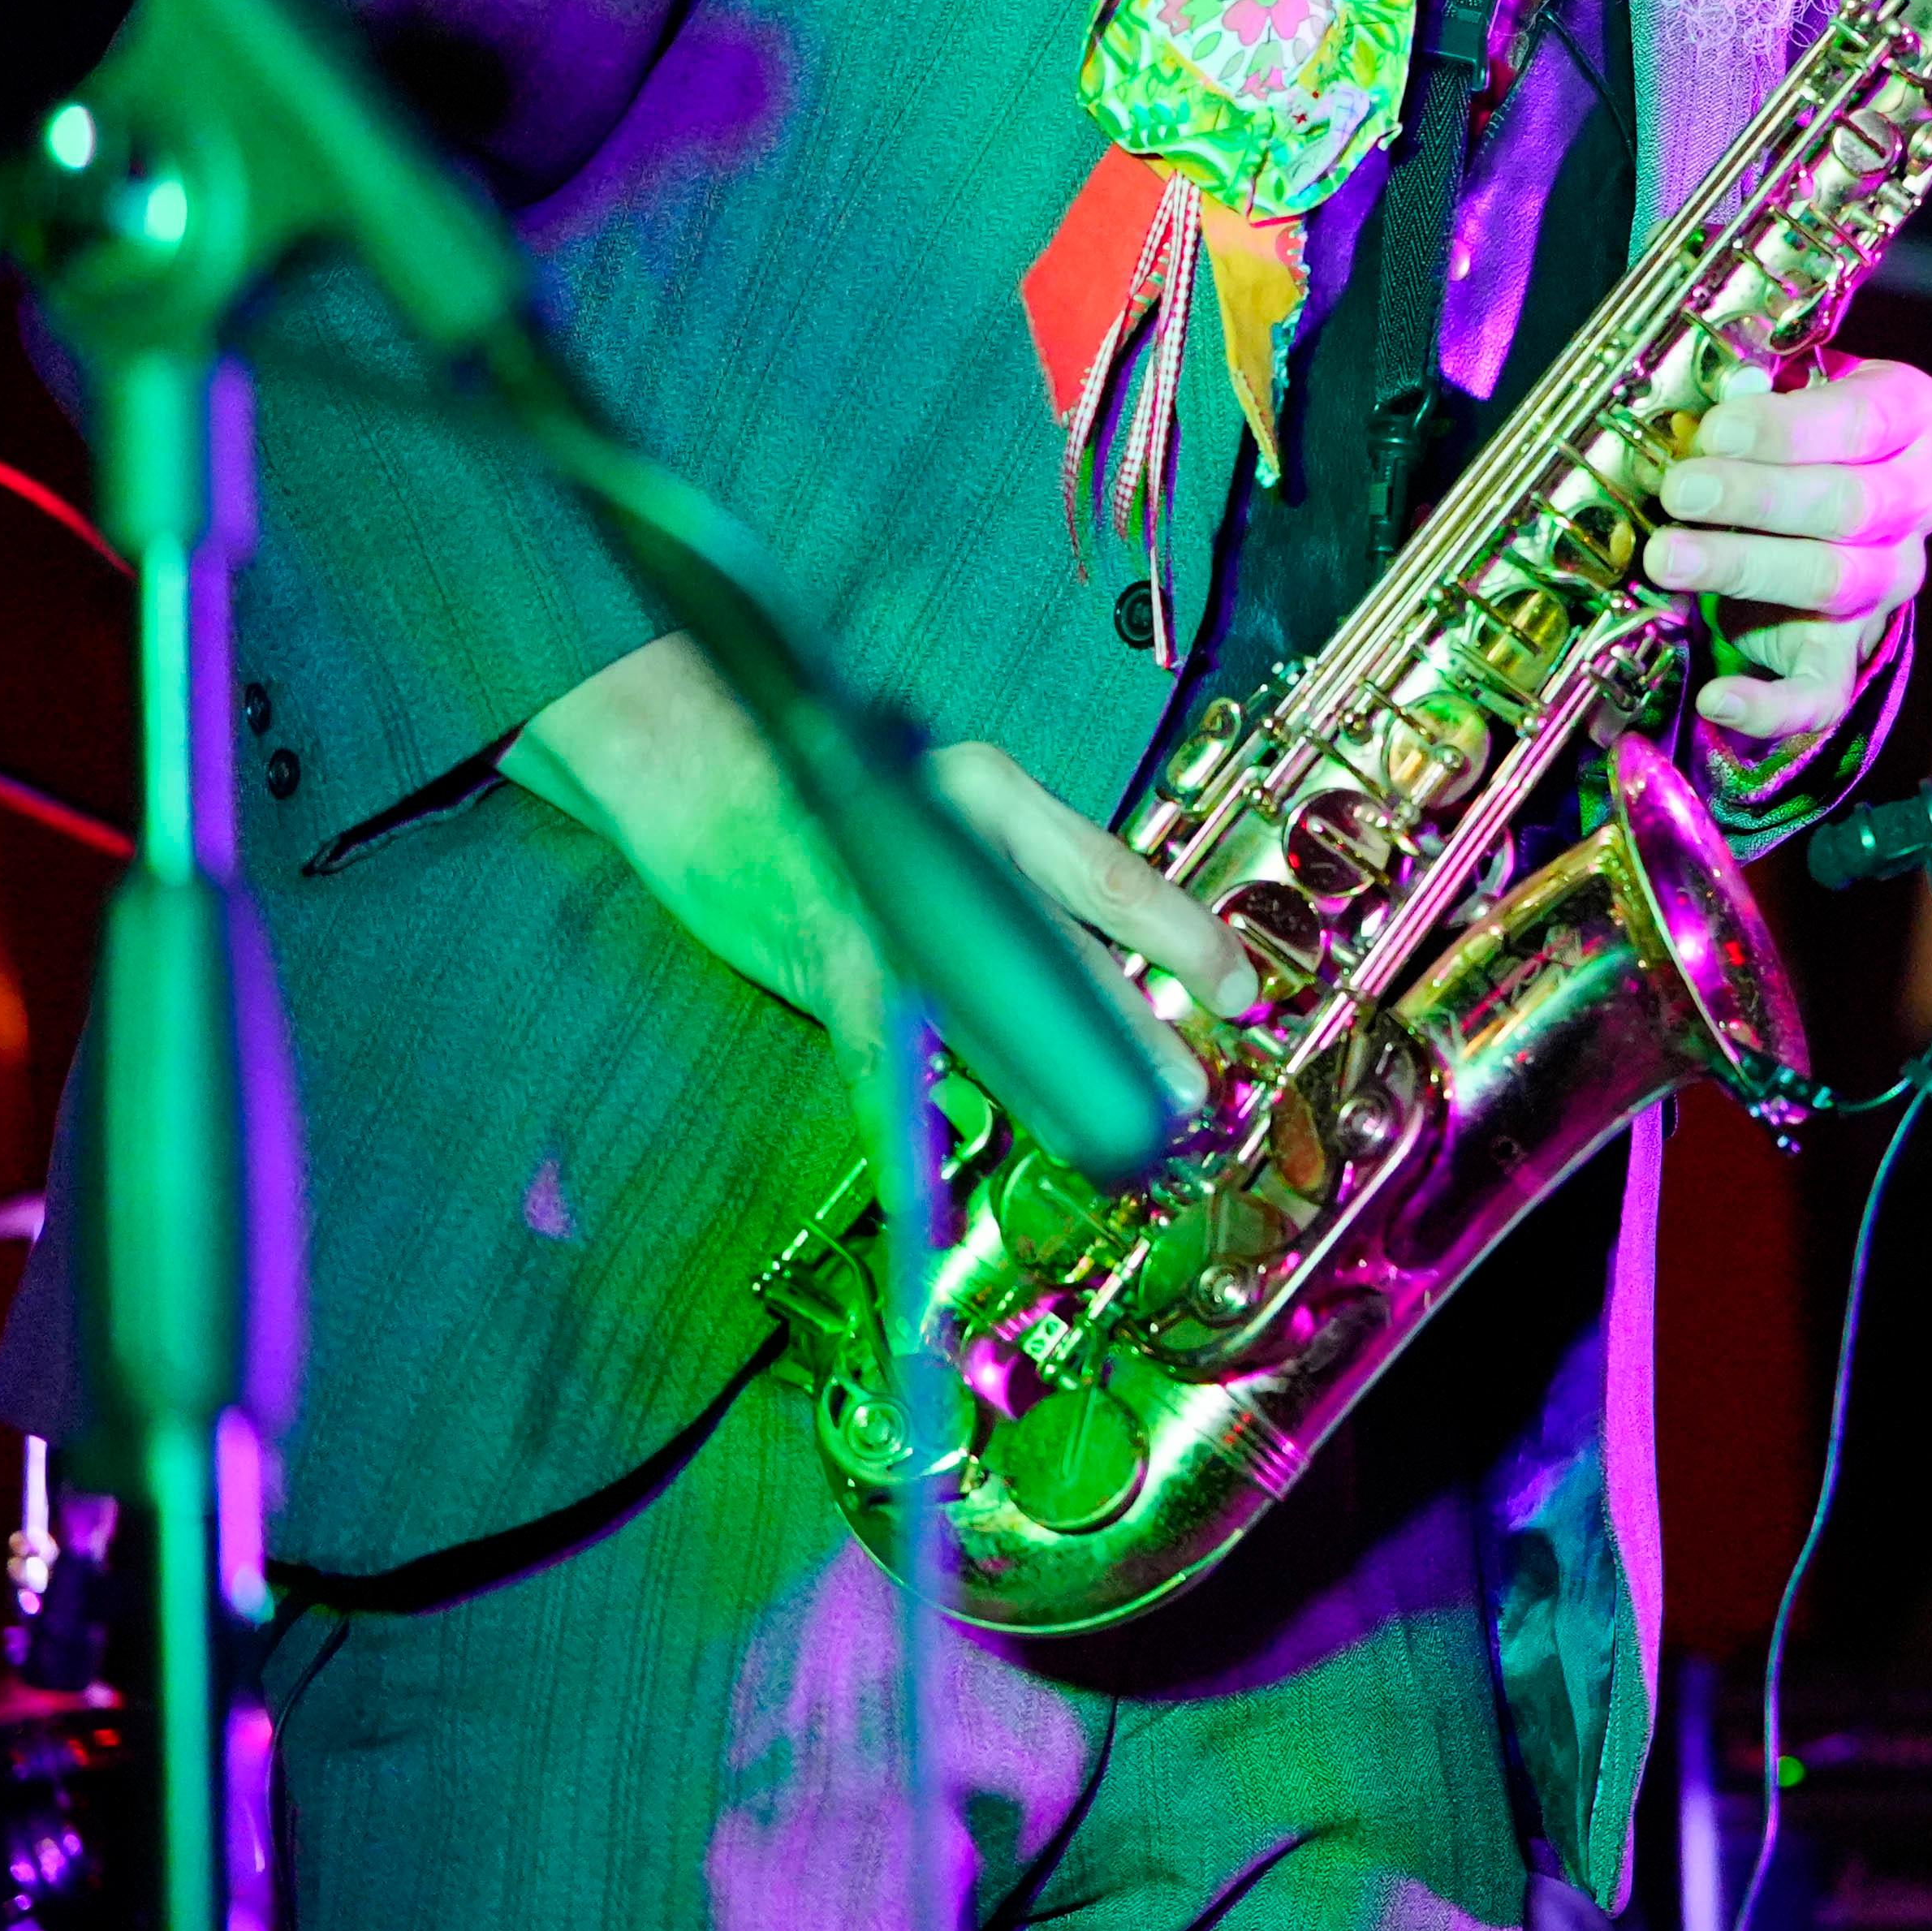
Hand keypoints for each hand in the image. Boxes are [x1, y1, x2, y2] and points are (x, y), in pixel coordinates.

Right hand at [503, 633, 1258, 1112]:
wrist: (691, 762)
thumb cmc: (824, 801)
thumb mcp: (936, 819)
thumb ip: (1003, 883)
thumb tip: (1083, 975)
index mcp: (994, 797)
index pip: (1109, 873)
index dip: (1183, 935)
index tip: (1241, 991)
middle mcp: (953, 835)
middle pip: (1063, 950)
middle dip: (1132, 1033)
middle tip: (1192, 1098)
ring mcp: (886, 891)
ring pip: (984, 1005)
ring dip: (1044, 1083)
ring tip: (1102, 1141)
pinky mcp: (820, 945)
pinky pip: (876, 1043)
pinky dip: (904, 1108)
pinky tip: (931, 1168)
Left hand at [1639, 352, 1931, 761]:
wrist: (1809, 495)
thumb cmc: (1789, 426)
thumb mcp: (1781, 385)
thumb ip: (1753, 386)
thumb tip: (1713, 403)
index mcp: (1911, 416)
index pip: (1866, 422)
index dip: (1789, 430)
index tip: (1715, 430)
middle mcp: (1916, 498)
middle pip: (1851, 504)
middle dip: (1756, 499)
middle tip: (1680, 491)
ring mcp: (1889, 579)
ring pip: (1833, 581)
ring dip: (1743, 569)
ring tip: (1666, 556)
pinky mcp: (1848, 649)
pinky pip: (1823, 691)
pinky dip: (1770, 705)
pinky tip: (1717, 697)